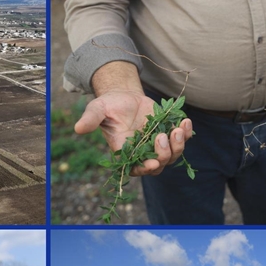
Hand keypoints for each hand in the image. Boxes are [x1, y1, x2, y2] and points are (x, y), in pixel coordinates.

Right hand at [75, 90, 192, 175]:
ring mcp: (158, 145)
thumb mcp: (98, 110)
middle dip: (164, 153)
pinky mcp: (170, 134)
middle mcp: (143, 153)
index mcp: (126, 152)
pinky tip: (185, 121)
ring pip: (174, 155)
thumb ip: (90, 120)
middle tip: (161, 135)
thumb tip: (78, 128)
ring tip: (178, 128)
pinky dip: (187, 133)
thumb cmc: (109, 105)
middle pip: (159, 165)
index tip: (153, 162)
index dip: (146, 169)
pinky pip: (183, 139)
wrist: (125, 97)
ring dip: (179, 145)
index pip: (136, 168)